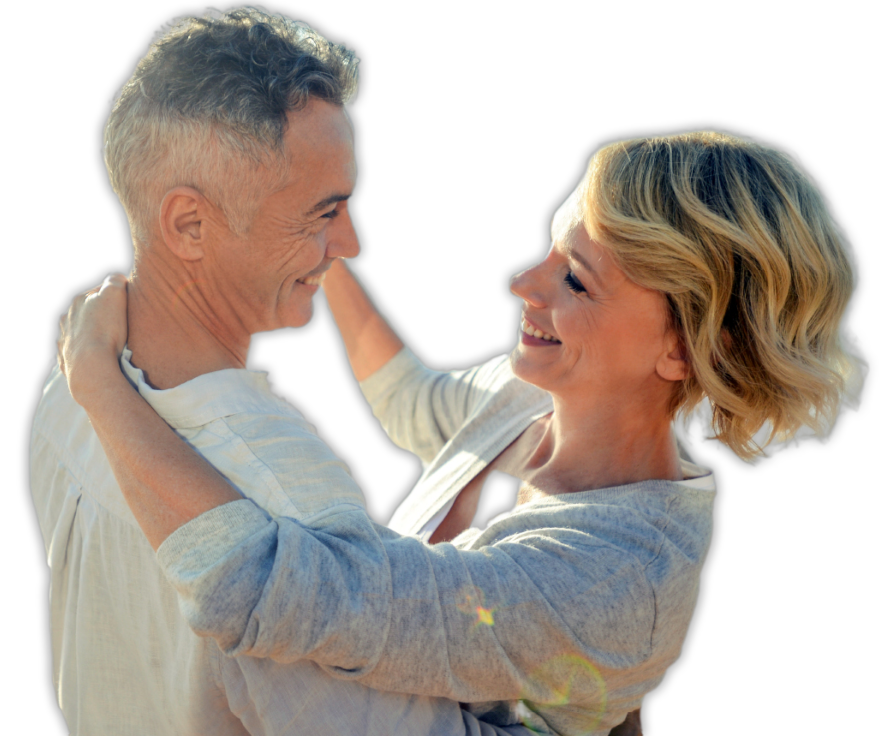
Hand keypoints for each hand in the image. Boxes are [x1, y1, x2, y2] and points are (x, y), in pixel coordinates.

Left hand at [57, 273, 129, 403]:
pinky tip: (96, 358)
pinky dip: (85, 353)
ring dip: (91, 334)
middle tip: (121, 324)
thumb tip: (118, 278)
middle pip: (88, 312)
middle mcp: (67, 318)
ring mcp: (64, 340)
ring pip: (79, 332)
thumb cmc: (105, 330)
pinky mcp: (66, 360)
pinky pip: (76, 353)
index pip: (100, 290)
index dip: (116, 295)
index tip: (128, 305)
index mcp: (78, 301)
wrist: (91, 367)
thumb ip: (115, 281)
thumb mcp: (114, 296)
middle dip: (102, 315)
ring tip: (108, 343)